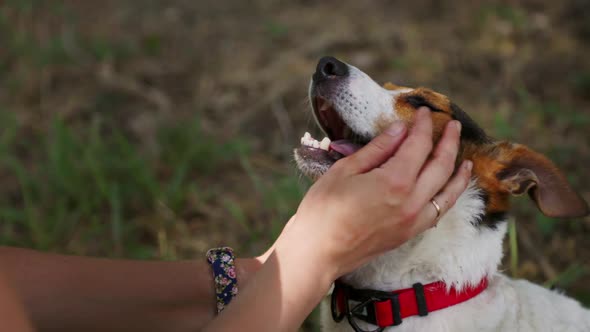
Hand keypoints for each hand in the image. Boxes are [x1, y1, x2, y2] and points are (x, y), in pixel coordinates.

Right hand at [276, 107, 471, 280]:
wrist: (317, 252)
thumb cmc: (323, 209)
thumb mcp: (345, 170)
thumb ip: (377, 149)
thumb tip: (400, 129)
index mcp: (394, 181)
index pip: (419, 145)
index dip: (423, 126)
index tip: (424, 112)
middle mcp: (411, 202)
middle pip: (441, 166)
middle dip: (449, 142)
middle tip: (452, 125)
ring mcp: (413, 221)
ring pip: (448, 193)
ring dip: (459, 174)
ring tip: (467, 160)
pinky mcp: (408, 234)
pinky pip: (438, 213)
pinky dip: (448, 198)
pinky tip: (449, 191)